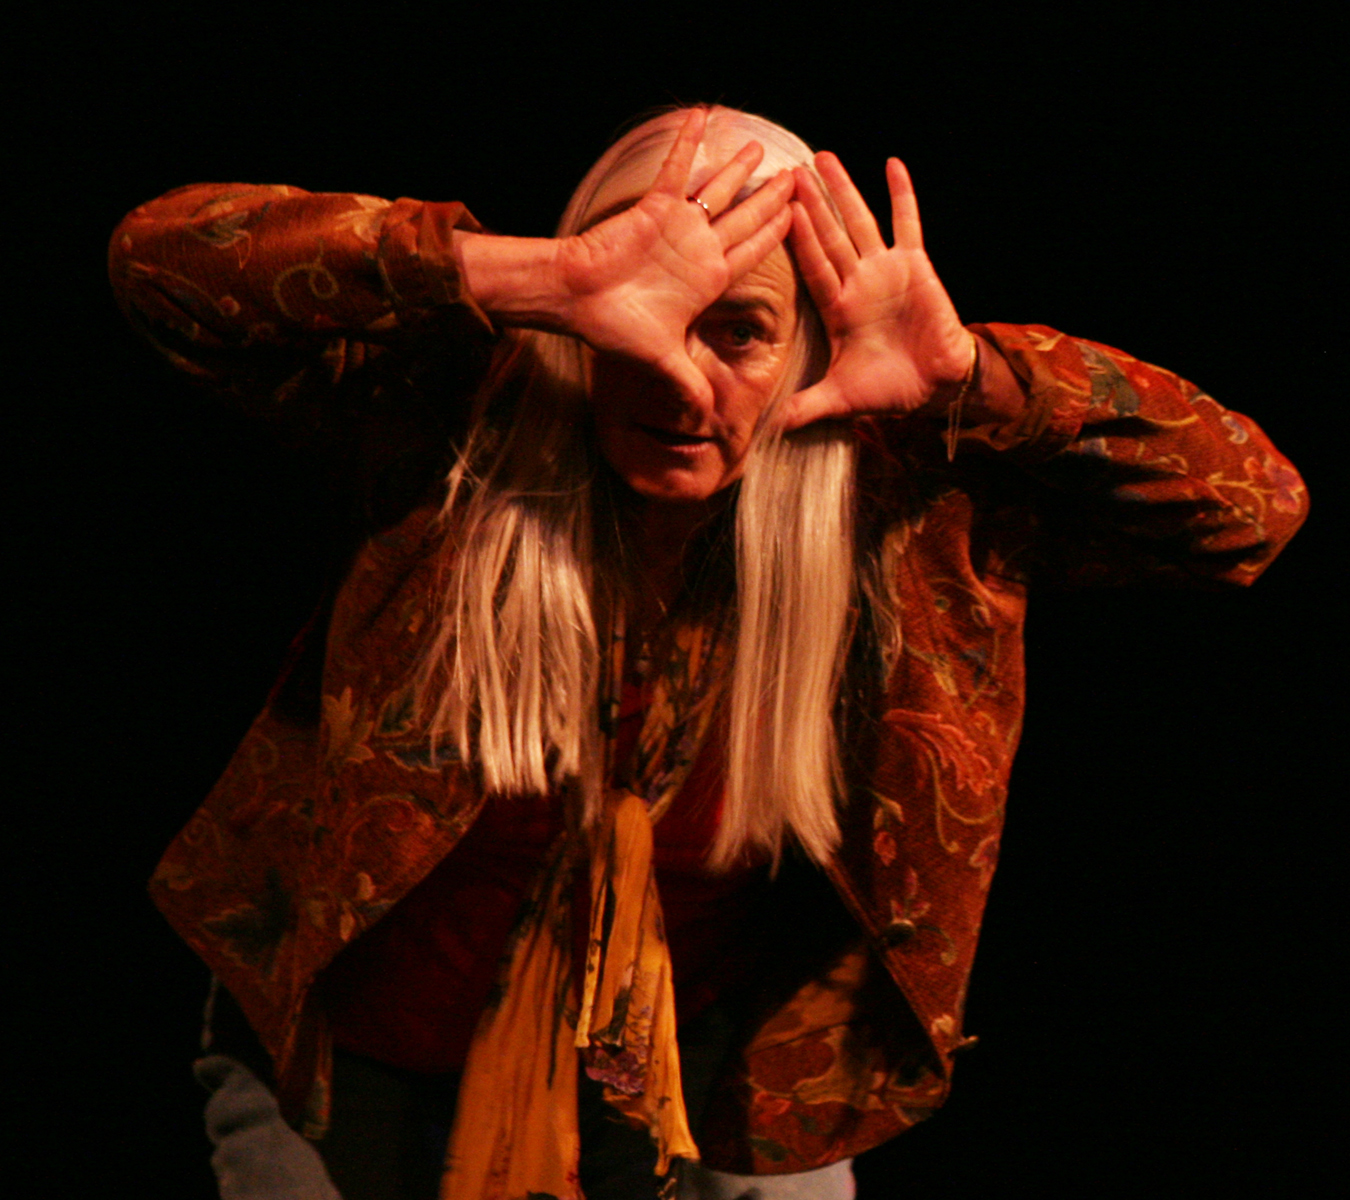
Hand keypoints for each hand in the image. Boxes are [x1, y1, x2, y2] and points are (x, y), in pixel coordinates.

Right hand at [553, 109, 793, 407]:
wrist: (576, 301)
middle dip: (772, 200)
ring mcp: (677, 227)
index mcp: (707, 282)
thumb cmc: (615, 329)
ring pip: (716, 191)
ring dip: (737, 168)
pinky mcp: (654, 209)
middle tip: (799, 178)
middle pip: (745, 219)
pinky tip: (701, 115)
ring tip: (760, 148)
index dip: (777, 237)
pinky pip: (675, 170)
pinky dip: (687, 144)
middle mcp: (698, 251)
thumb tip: (706, 424)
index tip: (802, 219)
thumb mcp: (662, 361)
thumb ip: (689, 386)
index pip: (752, 254)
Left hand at [781, 152, 972, 429]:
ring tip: (823, 157)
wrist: (936, 386)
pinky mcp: (917, 265)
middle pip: (828, 235)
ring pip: (859, 222)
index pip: (809, 266)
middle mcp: (857, 282)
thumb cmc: (889, 390)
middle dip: (808, 205)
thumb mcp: (840, 399)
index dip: (792, 240)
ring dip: (844, 190)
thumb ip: (804, 408)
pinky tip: (892, 164)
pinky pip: (908, 224)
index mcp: (837, 308)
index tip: (771, 213)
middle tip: (787, 172)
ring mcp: (886, 270)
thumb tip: (767, 431)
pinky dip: (902, 195)